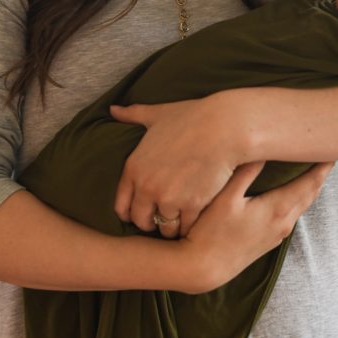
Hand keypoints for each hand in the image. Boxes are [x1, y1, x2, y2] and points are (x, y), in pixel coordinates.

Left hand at [110, 96, 239, 236]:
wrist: (224, 126)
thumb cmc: (192, 117)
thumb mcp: (158, 114)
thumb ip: (133, 114)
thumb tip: (113, 108)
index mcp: (134, 167)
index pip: (122, 207)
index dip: (132, 211)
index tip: (145, 209)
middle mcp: (147, 186)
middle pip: (142, 222)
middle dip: (152, 221)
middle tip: (165, 215)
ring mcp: (169, 198)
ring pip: (165, 229)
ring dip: (173, 226)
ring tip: (182, 218)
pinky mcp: (192, 205)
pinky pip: (186, 228)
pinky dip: (191, 225)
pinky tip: (197, 217)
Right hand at [178, 160, 333, 293]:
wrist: (202, 269)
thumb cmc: (211, 231)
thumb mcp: (226, 196)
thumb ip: (246, 171)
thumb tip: (262, 146)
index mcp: (278, 209)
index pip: (310, 183)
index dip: (322, 166)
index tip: (332, 149)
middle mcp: (283, 223)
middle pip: (310, 194)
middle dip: (320, 173)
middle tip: (327, 152)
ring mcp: (277, 233)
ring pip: (302, 205)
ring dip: (310, 186)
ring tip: (313, 167)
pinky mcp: (269, 240)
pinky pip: (292, 213)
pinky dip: (298, 198)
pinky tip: (292, 190)